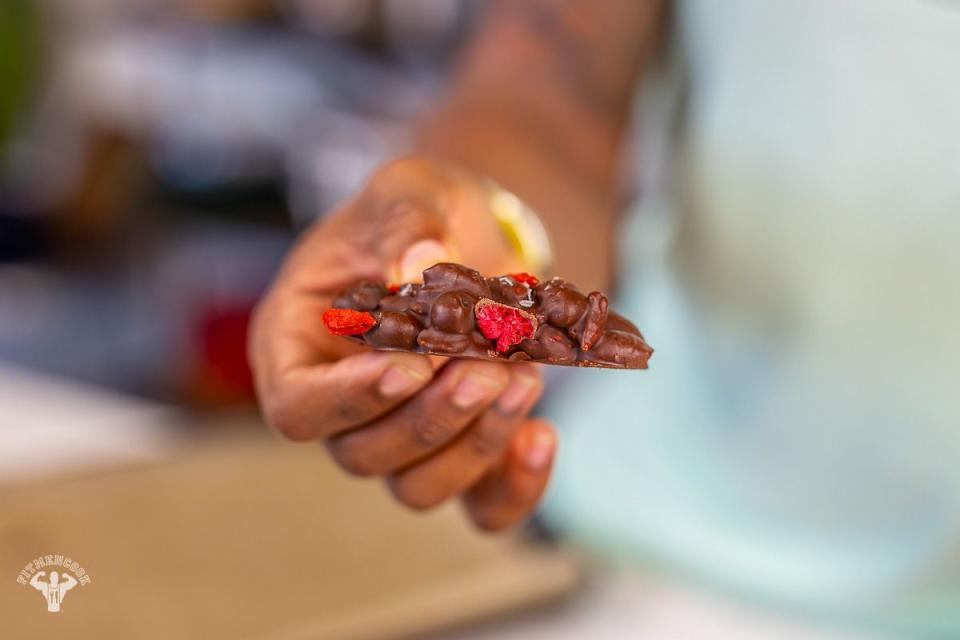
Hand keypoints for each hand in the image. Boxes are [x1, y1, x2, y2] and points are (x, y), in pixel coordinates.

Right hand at [249, 157, 557, 530]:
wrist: (475, 234)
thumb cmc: (422, 213)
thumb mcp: (409, 192)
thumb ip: (408, 224)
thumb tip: (418, 269)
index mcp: (299, 342)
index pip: (297, 407)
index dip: (350, 399)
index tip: (412, 365)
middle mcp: (344, 403)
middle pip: (363, 455)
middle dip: (433, 416)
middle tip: (489, 361)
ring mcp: (402, 435)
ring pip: (419, 486)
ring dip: (477, 442)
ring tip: (525, 375)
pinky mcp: (463, 450)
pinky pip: (482, 505)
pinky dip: (516, 487)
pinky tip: (543, 435)